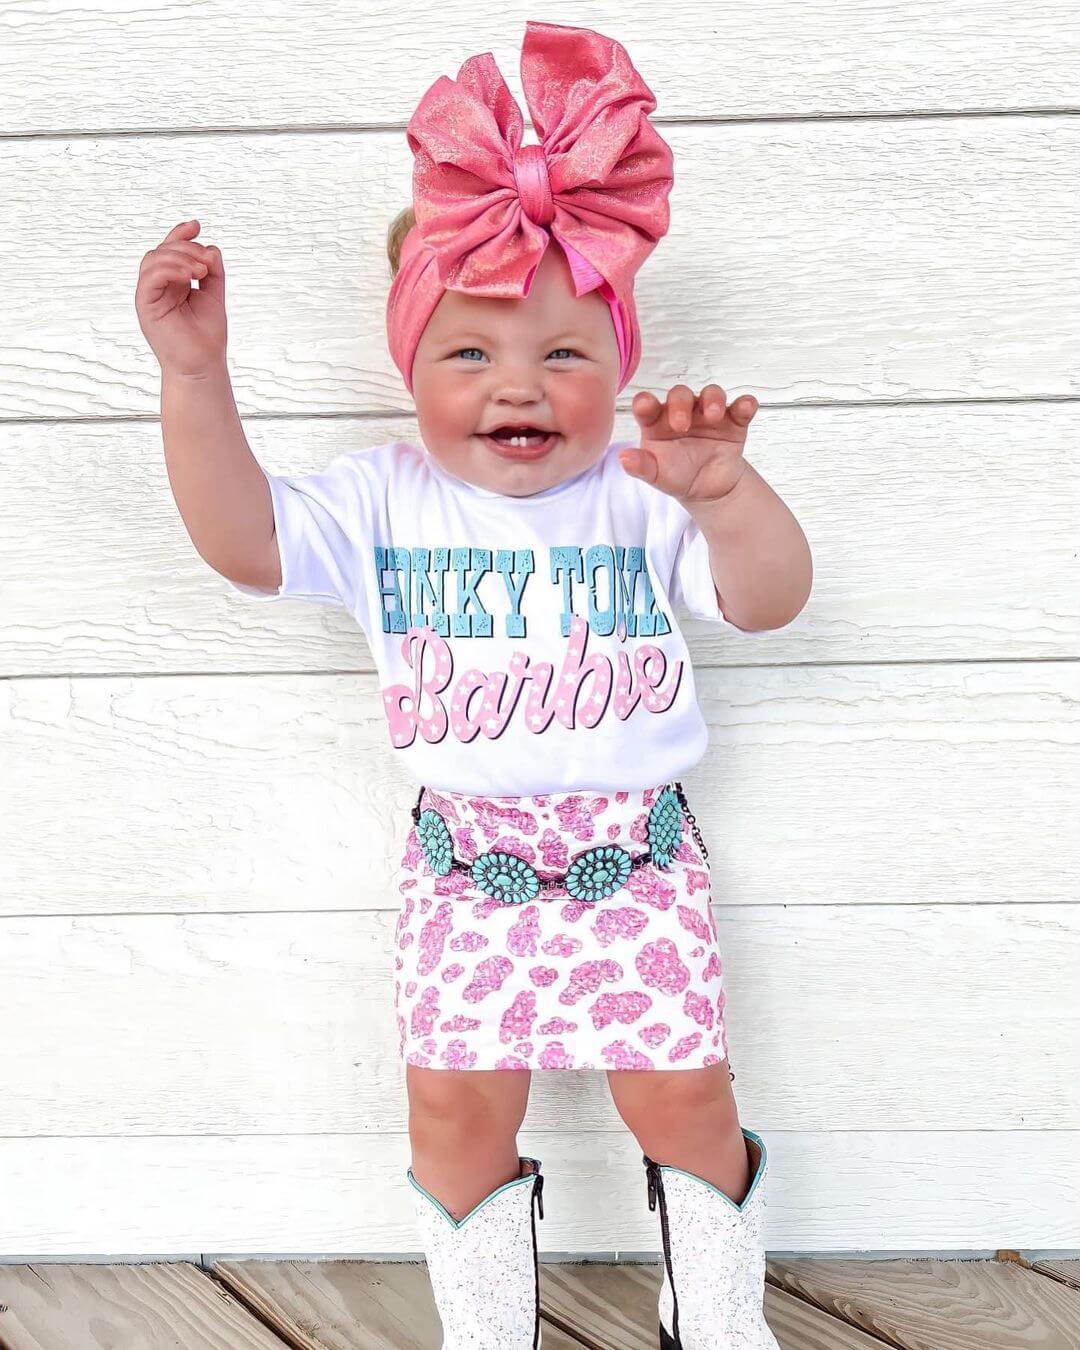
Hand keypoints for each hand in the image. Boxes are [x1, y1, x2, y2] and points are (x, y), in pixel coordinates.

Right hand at [135, 219, 227, 375]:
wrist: (202, 365)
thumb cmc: (207, 336)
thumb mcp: (214, 295)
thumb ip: (212, 270)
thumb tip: (209, 246)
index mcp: (173, 282)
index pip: (170, 249)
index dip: (180, 234)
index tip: (197, 225)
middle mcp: (158, 286)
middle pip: (162, 250)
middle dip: (186, 248)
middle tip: (207, 264)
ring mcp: (149, 295)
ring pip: (153, 259)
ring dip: (179, 258)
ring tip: (200, 272)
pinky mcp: (144, 305)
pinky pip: (149, 277)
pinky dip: (169, 270)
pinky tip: (190, 277)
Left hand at [620, 384, 758, 504]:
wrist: (709, 490)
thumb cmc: (677, 476)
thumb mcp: (657, 475)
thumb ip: (642, 467)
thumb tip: (624, 458)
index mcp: (657, 422)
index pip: (648, 405)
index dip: (645, 402)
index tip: (645, 406)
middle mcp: (682, 412)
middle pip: (680, 395)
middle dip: (680, 404)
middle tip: (681, 425)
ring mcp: (708, 415)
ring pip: (711, 394)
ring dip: (713, 399)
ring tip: (714, 416)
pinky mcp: (732, 422)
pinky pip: (740, 407)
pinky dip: (745, 405)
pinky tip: (746, 407)